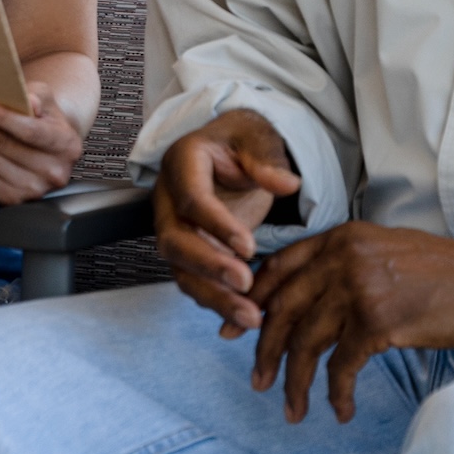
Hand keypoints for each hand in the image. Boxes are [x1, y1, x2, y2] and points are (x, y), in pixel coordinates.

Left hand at [0, 82, 84, 202]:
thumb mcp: (49, 100)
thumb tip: (27, 101)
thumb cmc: (44, 117)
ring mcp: (29, 190)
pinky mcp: (8, 198)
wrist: (49, 148)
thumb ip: (39, 96)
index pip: (30, 131)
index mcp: (65, 146)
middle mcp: (51, 173)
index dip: (1, 117)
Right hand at [153, 110, 301, 332]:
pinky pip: (195, 283)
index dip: (217, 225)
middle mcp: (167, 200)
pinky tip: (246, 317)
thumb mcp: (258, 136)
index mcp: (182, 162)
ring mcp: (174, 229)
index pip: (191, 200)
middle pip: (175, 242)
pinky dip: (219, 302)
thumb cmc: (242, 142)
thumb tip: (286, 184)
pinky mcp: (188, 253)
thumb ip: (268, 157)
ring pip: (181, 271)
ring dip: (214, 297)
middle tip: (246, 284)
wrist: (231, 153)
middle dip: (209, 268)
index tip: (249, 247)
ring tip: (251, 318)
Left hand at [249, 224, 453, 423]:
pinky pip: (342, 367)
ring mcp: (359, 288)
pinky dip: (337, 394)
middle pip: (283, 309)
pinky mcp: (380, 322)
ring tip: (292, 410)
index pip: (278, 269)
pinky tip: (343, 410)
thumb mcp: (385, 253)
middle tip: (256, 382)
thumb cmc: (446, 272)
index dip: (251, 302)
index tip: (232, 331)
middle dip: (265, 350)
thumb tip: (308, 301)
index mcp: (341, 238)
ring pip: (307, 343)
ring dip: (296, 383)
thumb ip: (345, 266)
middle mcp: (343, 258)